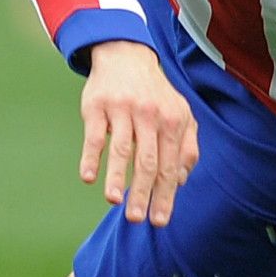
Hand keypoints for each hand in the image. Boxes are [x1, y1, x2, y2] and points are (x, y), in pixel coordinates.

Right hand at [80, 40, 199, 225]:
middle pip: (148, 161)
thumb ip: (187, 146)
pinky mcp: (98, 106)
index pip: (170, 166)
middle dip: (143, 193)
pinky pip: (94, 135)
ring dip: (117, 177)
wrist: (127, 55)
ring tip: (114, 201)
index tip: (160, 221)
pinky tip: (88, 177)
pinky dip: (91, 157)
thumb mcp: (181, 113)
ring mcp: (123, 110)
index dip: (165, 195)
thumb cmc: (156, 94)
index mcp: (174, 122)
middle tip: (137, 219)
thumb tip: (182, 180)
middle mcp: (151, 116)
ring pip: (122, 149)